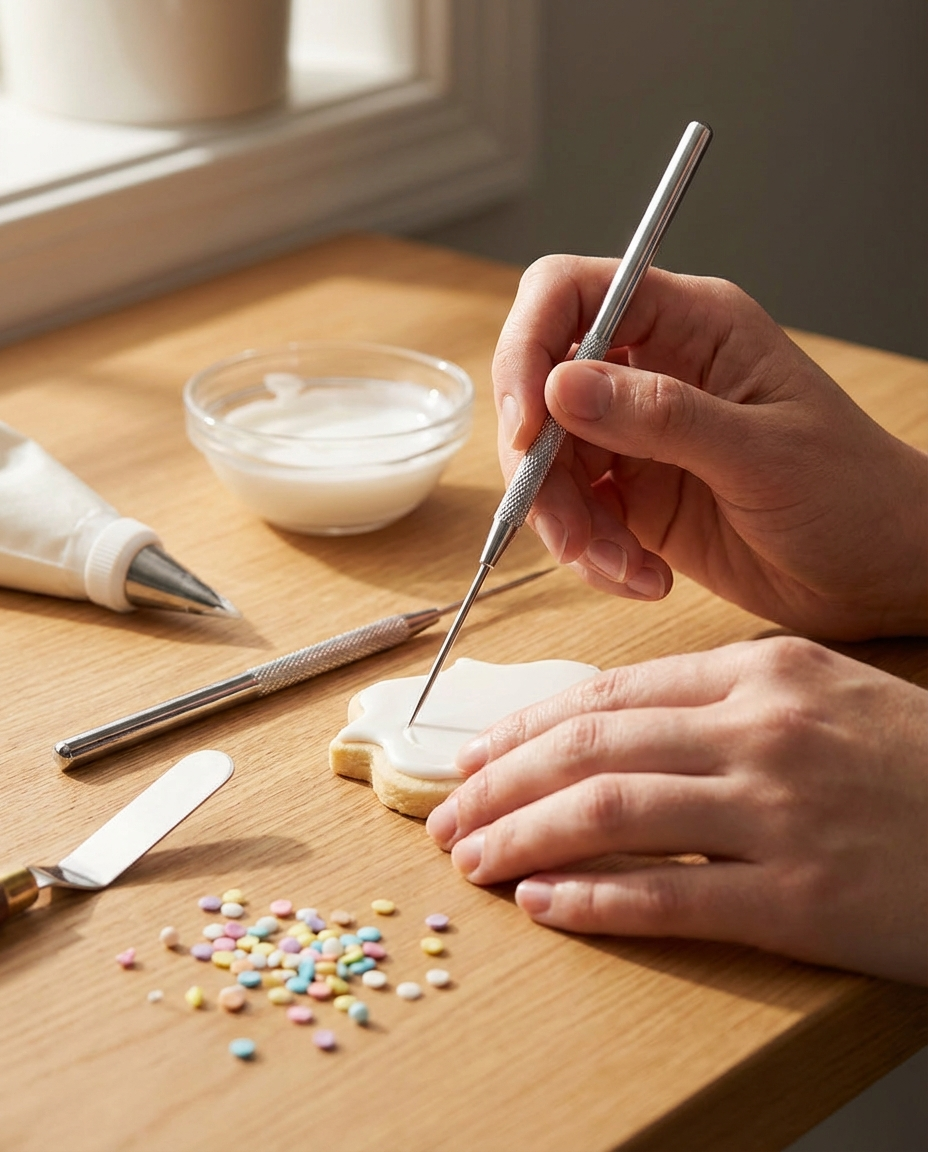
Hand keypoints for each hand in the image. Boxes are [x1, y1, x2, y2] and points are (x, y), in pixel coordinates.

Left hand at [425, 637, 927, 984]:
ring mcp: (778, 814)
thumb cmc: (912, 760)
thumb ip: (721, 695)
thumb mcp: (821, 691)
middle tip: (445, 813)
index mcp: (759, 673)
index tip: (475, 754)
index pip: (607, 695)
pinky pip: (668, 897)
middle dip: (498, 784)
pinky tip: (546, 904)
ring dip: (521, 837)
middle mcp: (758, 732)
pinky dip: (592, 901)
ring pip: (607, 816)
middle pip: (589, 749)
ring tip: (474, 860)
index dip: (524, 727)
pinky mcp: (801, 900)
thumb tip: (615, 722)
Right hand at [493, 258, 927, 638]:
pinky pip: (576, 517)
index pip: (570, 294)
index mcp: (691, 325)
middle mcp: (653, 372)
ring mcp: (638, 437)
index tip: (528, 426)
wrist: (882, 572)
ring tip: (621, 565)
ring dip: (567, 524)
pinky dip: (592, 555)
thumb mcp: (762, 452)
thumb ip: (661, 416)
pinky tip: (645, 577)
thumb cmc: (853, 495)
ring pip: (549, 463)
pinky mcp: (634, 497)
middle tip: (571, 531)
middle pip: (541, 389)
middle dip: (541, 466)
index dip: (529, 348)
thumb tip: (561, 388)